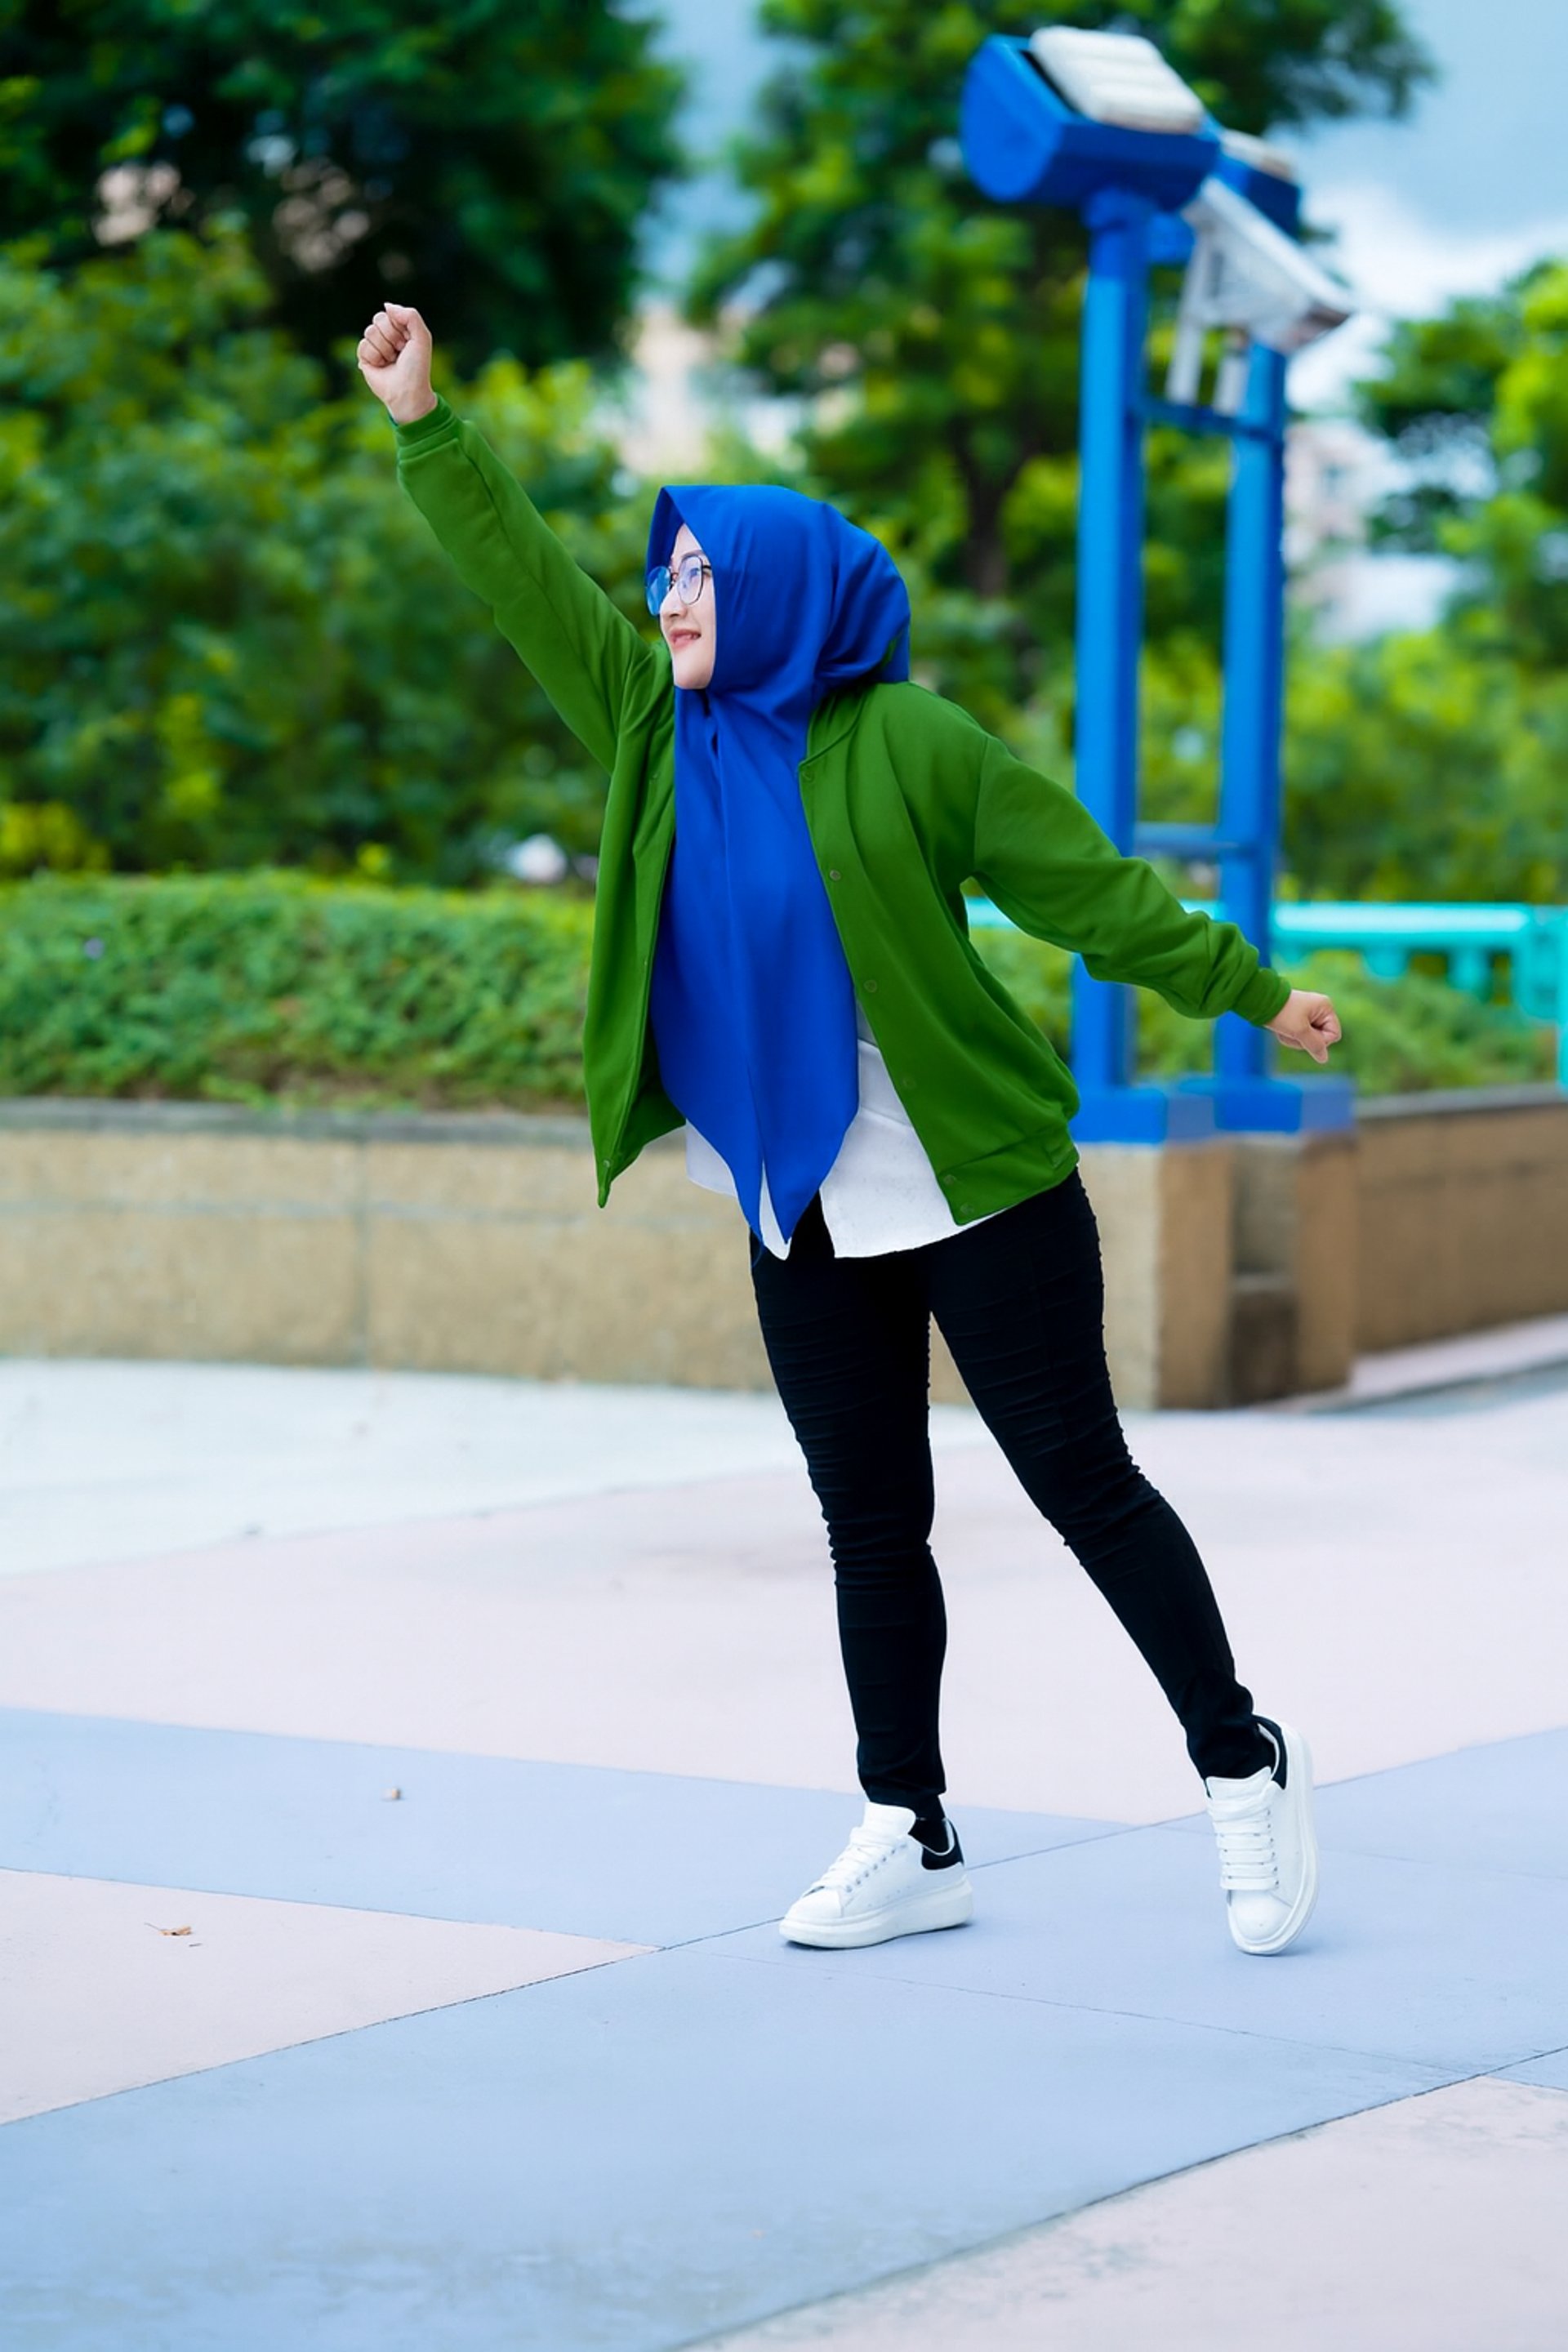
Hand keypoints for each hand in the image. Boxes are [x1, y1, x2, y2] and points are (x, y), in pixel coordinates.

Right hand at [356, 303, 435, 423]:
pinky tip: (381, 366)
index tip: (407, 342)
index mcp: (401, 329)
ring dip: (384, 348)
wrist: (407, 391)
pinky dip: (374, 357)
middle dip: (391, 336)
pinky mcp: (364, 357)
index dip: (399, 327)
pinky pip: (363, 345)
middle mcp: (387, 336)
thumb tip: (386, 306)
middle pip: (378, 319)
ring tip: (391, 360)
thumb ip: (410, 315)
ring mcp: (375, 346)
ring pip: (369, 331)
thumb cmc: (417, 367)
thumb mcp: (422, 337)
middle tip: (399, 351)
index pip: (391, 313)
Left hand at [1266, 988, 1341, 1065]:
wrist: (1260, 1001)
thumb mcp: (1299, 1031)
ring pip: (1308, 1039)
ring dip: (1295, 1039)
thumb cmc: (1281, 1013)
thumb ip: (1314, 1045)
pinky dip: (1290, 1036)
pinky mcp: (1298, 1018)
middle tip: (1291, 1032)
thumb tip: (1324, 1058)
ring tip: (1284, 1030)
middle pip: (1321, 1038)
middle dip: (1304, 1040)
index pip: (1333, 1035)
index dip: (1320, 1041)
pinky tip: (1281, 1030)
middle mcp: (1320, 1009)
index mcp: (1325, 1008)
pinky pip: (1299, 1035)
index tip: (1304, 1035)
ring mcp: (1309, 1013)